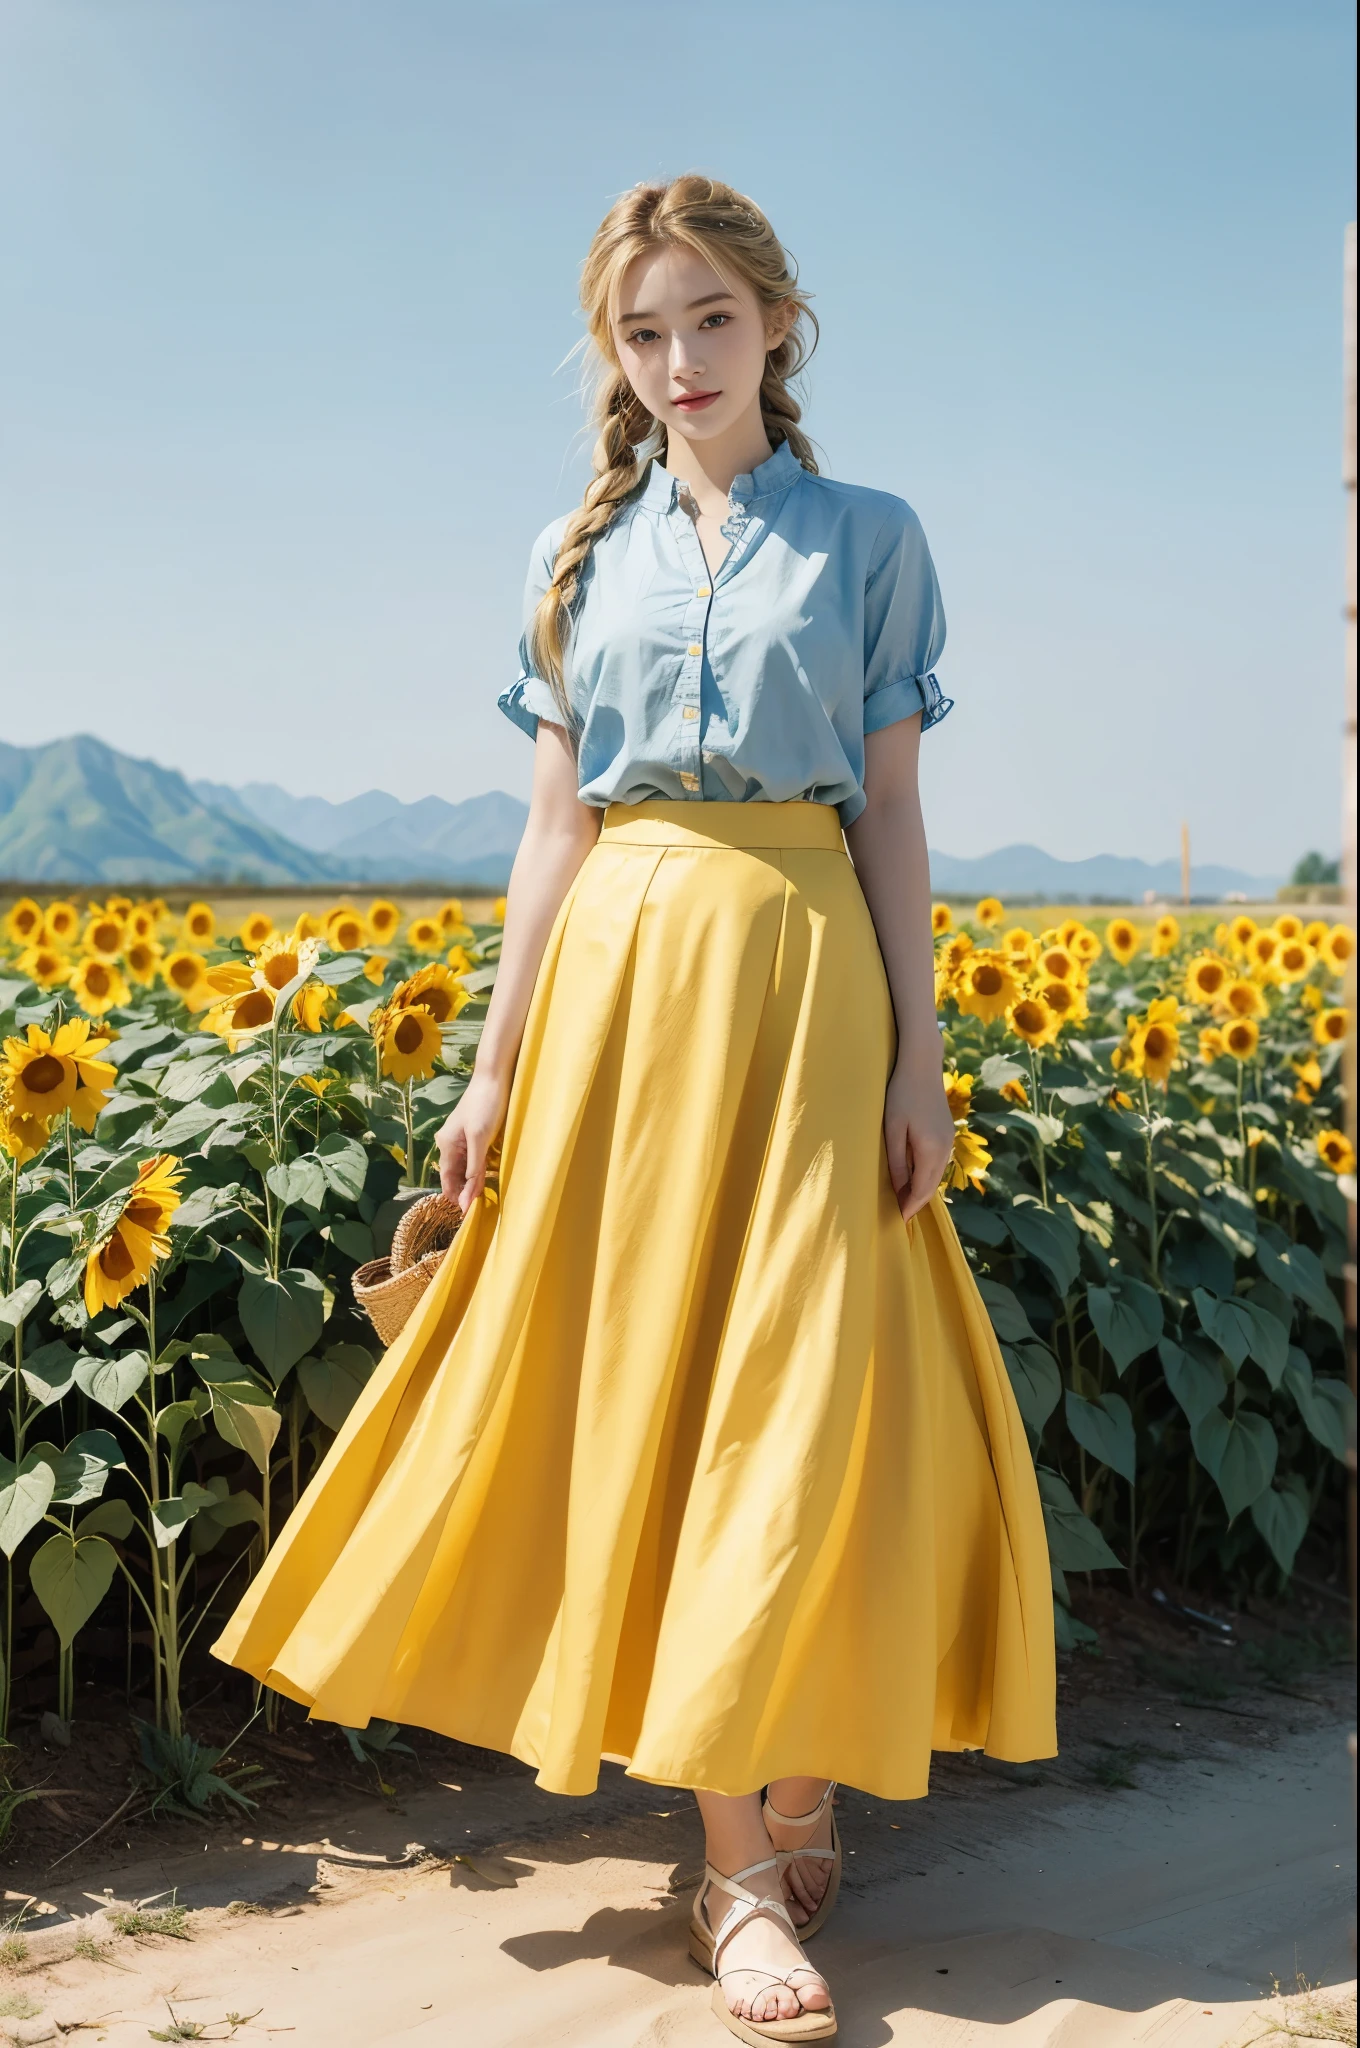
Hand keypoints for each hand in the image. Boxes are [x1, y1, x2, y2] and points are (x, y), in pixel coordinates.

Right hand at [435, 1069, 510, 1214]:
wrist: (494, 1078)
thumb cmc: (485, 1106)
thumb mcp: (479, 1139)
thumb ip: (473, 1168)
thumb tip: (466, 1198)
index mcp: (446, 1145)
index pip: (447, 1179)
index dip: (455, 1197)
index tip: (467, 1214)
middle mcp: (450, 1144)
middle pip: (455, 1175)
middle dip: (464, 1191)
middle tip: (478, 1209)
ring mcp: (462, 1139)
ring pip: (465, 1168)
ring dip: (472, 1182)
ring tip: (483, 1198)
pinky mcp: (475, 1134)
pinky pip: (474, 1158)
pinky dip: (479, 1170)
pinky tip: (487, 1178)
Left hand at [883, 1054, 953, 1223]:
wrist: (922, 1065)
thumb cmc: (901, 1094)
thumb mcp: (893, 1129)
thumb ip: (897, 1161)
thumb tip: (898, 1190)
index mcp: (932, 1150)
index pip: (922, 1190)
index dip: (910, 1207)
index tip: (897, 1222)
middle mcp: (945, 1149)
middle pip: (932, 1186)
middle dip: (916, 1202)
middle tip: (898, 1217)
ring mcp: (948, 1140)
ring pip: (935, 1175)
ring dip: (921, 1189)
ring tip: (902, 1200)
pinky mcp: (946, 1133)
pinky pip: (936, 1163)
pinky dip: (925, 1175)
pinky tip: (911, 1177)